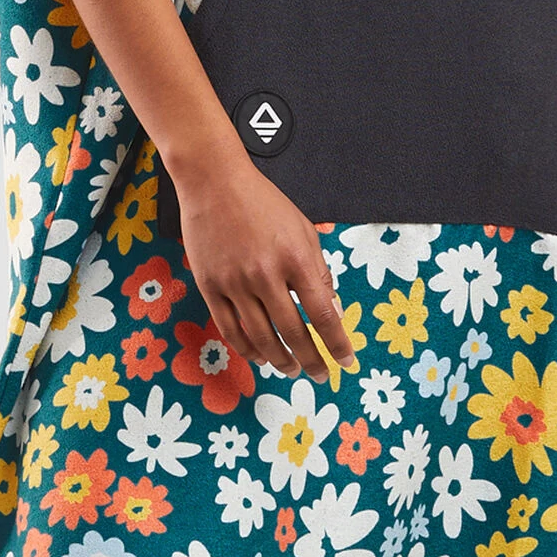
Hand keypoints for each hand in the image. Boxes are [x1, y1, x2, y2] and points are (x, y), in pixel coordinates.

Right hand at [172, 152, 354, 384]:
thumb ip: (319, 272)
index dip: (337, 342)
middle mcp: (265, 274)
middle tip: (321, 374)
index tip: (347, 360)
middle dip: (312, 360)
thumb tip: (332, 311)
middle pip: (293, 332)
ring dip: (280, 360)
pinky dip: (247, 349)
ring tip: (292, 369)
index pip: (322, 313)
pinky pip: (229, 329)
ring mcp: (234, 282)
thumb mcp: (303, 230)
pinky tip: (260, 356)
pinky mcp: (209, 285)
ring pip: (260, 337)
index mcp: (295, 258)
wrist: (214, 182)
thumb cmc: (263, 203)